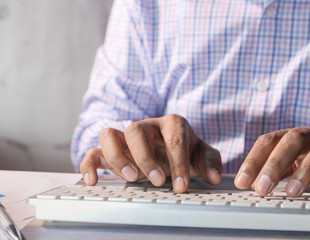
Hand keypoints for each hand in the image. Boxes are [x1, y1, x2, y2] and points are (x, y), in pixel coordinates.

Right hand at [80, 114, 221, 192]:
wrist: (170, 147)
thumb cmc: (185, 150)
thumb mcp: (201, 154)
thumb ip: (210, 162)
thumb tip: (214, 178)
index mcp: (171, 124)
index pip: (173, 137)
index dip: (178, 162)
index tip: (181, 186)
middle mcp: (146, 127)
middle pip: (136, 129)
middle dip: (146, 156)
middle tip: (158, 180)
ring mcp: (126, 137)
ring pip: (109, 134)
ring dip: (117, 156)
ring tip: (131, 178)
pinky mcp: (112, 149)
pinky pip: (94, 151)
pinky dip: (89, 164)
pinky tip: (93, 181)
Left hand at [234, 127, 309, 198]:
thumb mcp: (296, 161)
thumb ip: (277, 170)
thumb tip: (252, 183)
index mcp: (295, 136)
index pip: (269, 141)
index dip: (254, 159)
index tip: (242, 182)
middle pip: (293, 139)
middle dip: (274, 163)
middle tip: (261, 188)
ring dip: (307, 170)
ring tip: (292, 192)